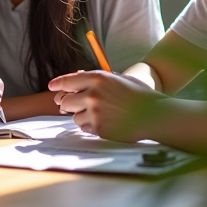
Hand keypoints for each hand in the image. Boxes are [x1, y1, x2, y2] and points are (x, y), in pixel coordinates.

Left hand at [48, 70, 162, 141]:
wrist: (155, 115)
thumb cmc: (138, 95)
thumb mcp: (117, 80)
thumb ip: (96, 80)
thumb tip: (75, 80)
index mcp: (97, 78)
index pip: (68, 81)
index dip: (58, 84)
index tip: (51, 87)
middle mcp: (92, 94)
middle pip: (66, 101)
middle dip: (70, 104)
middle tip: (80, 105)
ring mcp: (94, 112)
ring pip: (74, 117)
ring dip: (82, 116)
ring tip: (101, 115)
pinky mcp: (99, 129)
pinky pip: (85, 128)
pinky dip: (91, 127)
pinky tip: (106, 123)